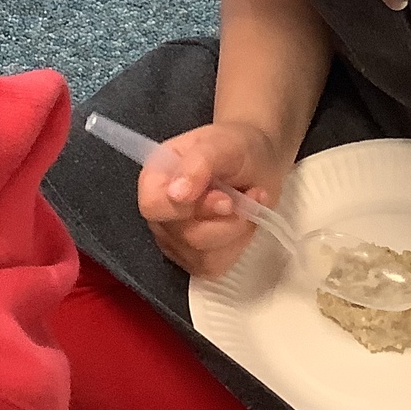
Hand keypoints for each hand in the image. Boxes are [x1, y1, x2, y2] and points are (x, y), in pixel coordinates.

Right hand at [136, 120, 287, 277]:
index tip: (225, 197)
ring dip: (236, 229)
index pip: (154, 206)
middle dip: (225, 218)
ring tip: (248, 202)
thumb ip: (198, 164)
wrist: (256, 162)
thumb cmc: (235, 147)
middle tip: (246, 194)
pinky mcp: (195, 259)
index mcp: (155, 178)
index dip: (190, 207)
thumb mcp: (221, 144)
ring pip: (203, 255)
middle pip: (185, 236)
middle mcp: (159, 214)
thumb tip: (176, 195)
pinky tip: (245, 220)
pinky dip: (239, 243)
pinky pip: (216, 264)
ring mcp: (174, 241)